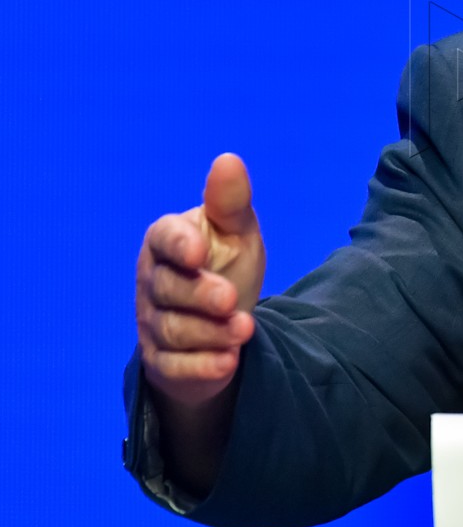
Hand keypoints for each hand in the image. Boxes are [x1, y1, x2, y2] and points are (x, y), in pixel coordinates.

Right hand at [136, 153, 265, 410]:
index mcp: (167, 243)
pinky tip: (228, 361)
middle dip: (199, 295)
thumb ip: (230, 204)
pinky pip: (173, 367)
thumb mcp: (237, 233)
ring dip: (210, 332)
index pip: (162, 238)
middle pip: (167, 289)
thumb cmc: (227, 266)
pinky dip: (202, 367)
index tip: (200, 251)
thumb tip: (229, 159)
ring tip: (245, 329)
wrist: (225, 325)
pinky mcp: (162, 362)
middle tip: (230, 299)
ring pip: (172, 331)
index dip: (178, 244)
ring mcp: (152, 324)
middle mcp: (152, 282)